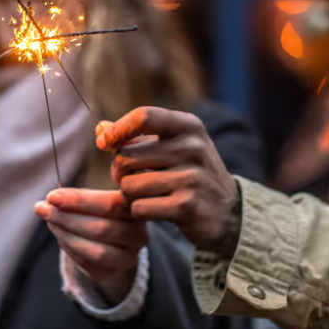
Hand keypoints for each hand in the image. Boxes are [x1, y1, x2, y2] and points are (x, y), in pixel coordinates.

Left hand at [35, 188, 147, 303]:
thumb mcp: (94, 199)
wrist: (113, 240)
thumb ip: (76, 198)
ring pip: (95, 251)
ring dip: (65, 234)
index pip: (109, 204)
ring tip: (49, 221)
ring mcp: (127, 258)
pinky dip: (68, 248)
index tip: (52, 196)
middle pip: (100, 229)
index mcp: (136, 210)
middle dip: (66, 218)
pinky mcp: (111, 273)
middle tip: (43, 208)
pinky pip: (86, 264)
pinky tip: (60, 235)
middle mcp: (138, 236)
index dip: (79, 201)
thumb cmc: (101, 212)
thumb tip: (49, 201)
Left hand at [97, 108, 241, 257]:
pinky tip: (154, 210)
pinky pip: (139, 208)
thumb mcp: (171, 147)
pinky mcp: (186, 206)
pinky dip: (139, 212)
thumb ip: (134, 136)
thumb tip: (100, 129)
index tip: (104, 143)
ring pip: (129, 185)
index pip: (144, 116)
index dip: (117, 130)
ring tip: (145, 195)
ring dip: (129, 195)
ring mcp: (191, 177)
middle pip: (126, 157)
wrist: (228, 212)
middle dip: (119, 172)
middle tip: (131, 179)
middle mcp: (193, 148)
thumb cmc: (189, 174)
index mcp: (189, 126)